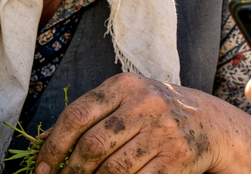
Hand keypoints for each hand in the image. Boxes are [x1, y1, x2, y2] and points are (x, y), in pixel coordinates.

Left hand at [35, 72, 250, 173]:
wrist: (209, 123)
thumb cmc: (155, 112)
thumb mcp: (124, 101)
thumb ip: (88, 116)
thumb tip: (42, 143)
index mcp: (124, 86)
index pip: (77, 116)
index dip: (54, 146)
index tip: (42, 168)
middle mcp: (144, 104)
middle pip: (92, 146)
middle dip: (70, 171)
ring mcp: (162, 132)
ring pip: (112, 169)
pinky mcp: (175, 159)